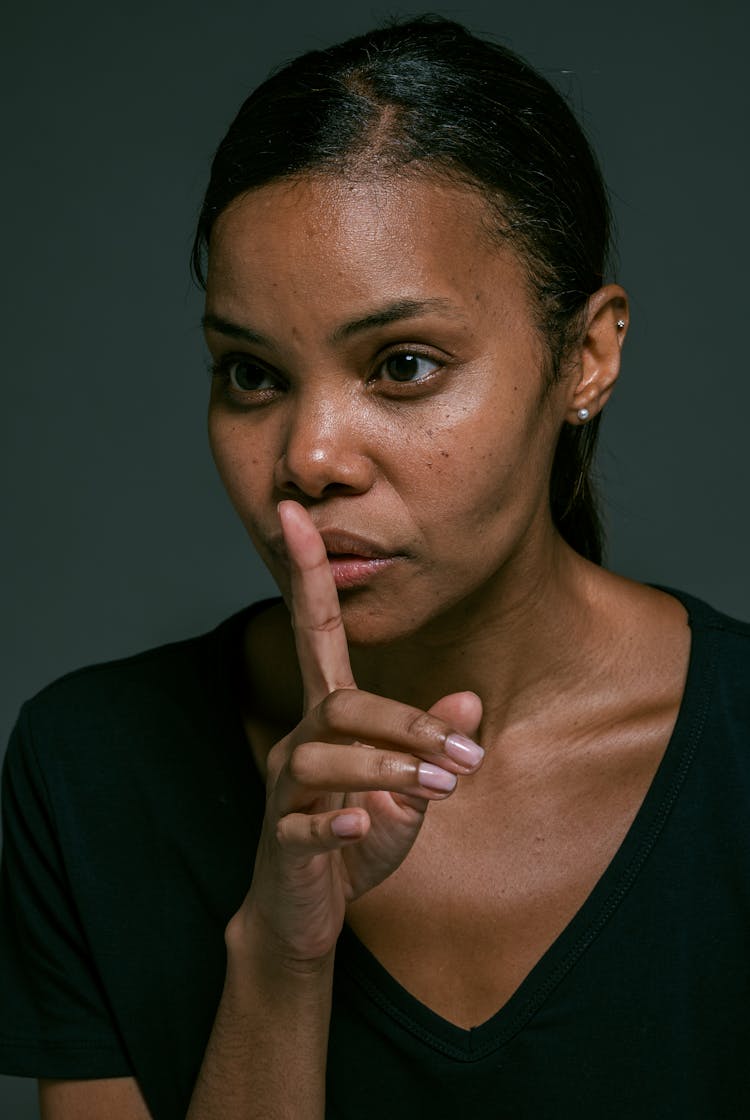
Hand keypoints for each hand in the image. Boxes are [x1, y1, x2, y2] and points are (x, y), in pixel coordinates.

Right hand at [237, 500, 483, 965]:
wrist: (306, 912)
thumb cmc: (357, 838)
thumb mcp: (408, 791)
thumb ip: (429, 748)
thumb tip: (468, 703)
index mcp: (329, 716)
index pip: (314, 631)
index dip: (306, 572)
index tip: (293, 514)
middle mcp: (301, 740)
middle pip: (342, 703)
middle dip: (407, 722)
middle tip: (466, 757)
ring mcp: (286, 789)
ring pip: (328, 756)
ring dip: (389, 768)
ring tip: (441, 790)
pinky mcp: (284, 838)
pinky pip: (308, 822)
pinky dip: (341, 821)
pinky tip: (368, 825)